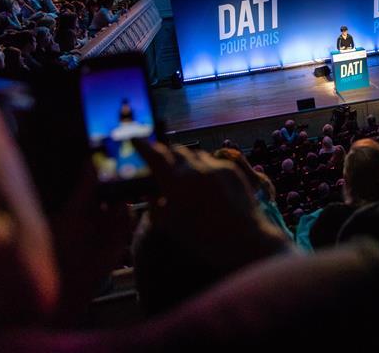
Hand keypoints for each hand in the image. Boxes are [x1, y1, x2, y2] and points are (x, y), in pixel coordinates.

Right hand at [133, 140, 288, 271]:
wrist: (243, 239)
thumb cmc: (202, 237)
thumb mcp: (169, 224)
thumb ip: (155, 204)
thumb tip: (150, 192)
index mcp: (175, 183)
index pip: (154, 155)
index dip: (142, 145)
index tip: (136, 139)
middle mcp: (195, 170)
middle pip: (176, 150)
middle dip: (169, 156)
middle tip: (166, 167)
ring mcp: (215, 167)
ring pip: (196, 155)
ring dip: (189, 164)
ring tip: (191, 184)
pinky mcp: (231, 169)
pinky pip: (214, 162)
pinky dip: (207, 171)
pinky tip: (210, 189)